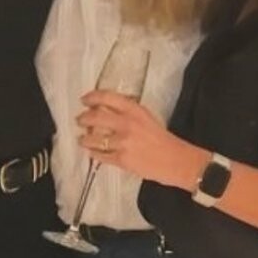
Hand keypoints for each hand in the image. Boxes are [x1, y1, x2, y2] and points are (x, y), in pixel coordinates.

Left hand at [78, 91, 202, 188]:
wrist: (177, 161)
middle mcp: (127, 124)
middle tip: (80, 120)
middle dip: (83, 118)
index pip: (107, 97)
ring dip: (84, 139)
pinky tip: (92, 152)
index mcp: (135, 110)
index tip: (84, 100)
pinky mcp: (122, 160)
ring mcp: (123, 143)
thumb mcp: (148, 117)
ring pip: (93, 139)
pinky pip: (100, 156)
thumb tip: (108, 109)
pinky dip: (93, 153)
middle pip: (95, 117)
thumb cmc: (164, 139)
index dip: (92, 97)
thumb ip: (129, 112)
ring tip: (82, 139)